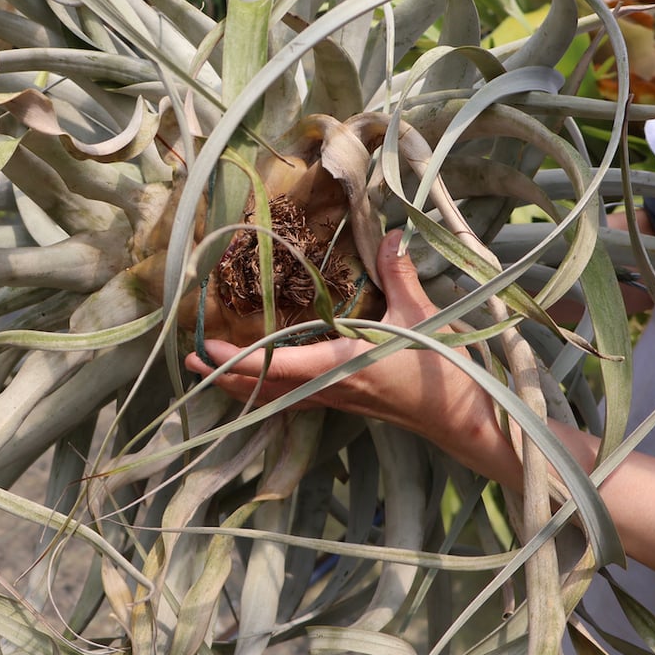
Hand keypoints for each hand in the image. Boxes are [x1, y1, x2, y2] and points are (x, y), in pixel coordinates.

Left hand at [185, 231, 511, 474]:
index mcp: (339, 367)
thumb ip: (399, 275)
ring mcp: (336, 400)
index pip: (273, 366)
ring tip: (211, 373)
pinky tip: (262, 382)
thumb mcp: (423, 317)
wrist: (465, 419)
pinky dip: (269, 390)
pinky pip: (295, 399)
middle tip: (189, 364)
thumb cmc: (443, 372)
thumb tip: (389, 235)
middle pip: (262, 389)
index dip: (234, 359)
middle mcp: (329, 388)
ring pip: (275, 398)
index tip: (203, 348)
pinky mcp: (347, 402)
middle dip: (223, 377)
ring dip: (241, 386)